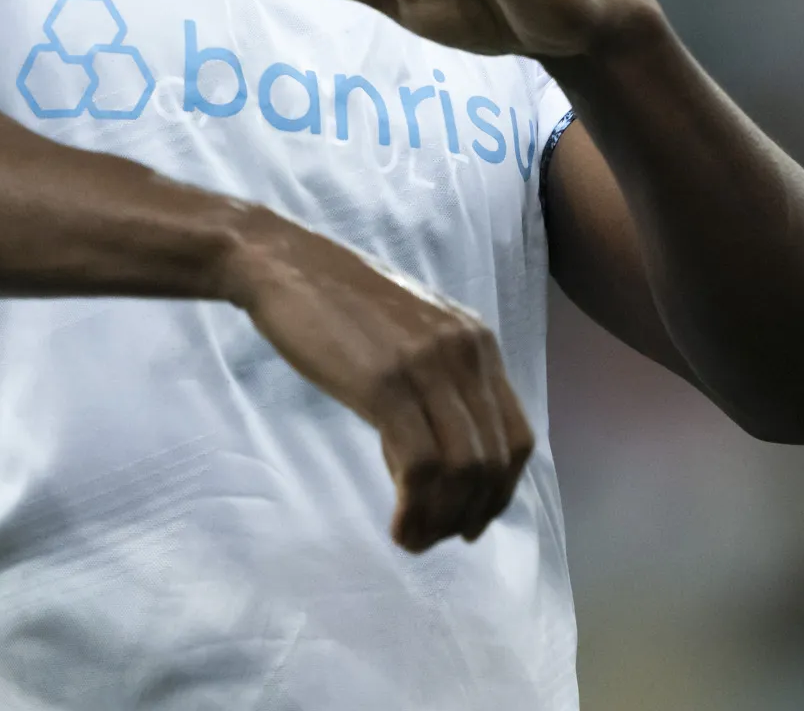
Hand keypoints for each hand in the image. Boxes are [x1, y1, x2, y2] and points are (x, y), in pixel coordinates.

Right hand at [220, 209, 533, 550]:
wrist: (285, 265)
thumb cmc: (339, 305)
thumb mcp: (410, 337)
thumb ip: (439, 384)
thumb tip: (443, 463)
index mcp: (477, 342)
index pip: (517, 436)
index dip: (500, 492)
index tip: (471, 522)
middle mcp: (466, 352)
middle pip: (494, 461)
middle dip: (471, 514)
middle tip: (435, 539)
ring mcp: (428, 366)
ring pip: (464, 469)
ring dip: (442, 520)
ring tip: (412, 539)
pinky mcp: (385, 383)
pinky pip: (421, 466)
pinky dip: (416, 510)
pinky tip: (397, 526)